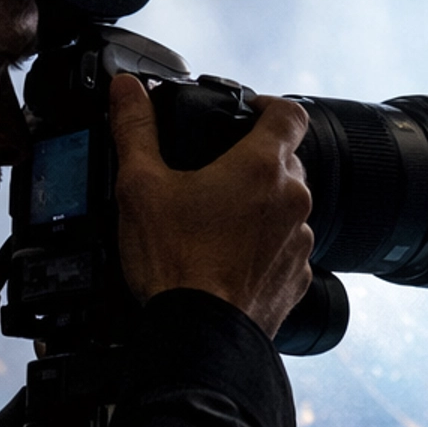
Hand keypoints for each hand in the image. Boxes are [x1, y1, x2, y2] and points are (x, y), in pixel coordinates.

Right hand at [109, 74, 313, 338]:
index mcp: (261, 167)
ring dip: (262, 206)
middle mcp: (292, 200)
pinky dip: (265, 247)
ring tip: (219, 221)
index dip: (269, 104)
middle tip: (217, 172)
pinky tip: (230, 258)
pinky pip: (287, 249)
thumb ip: (135, 129)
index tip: (250, 110)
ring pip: (288, 207)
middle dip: (256, 161)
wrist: (199, 336)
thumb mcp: (141, 186)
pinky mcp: (298, 278)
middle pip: (287, 161)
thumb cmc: (175, 263)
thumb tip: (127, 90)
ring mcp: (300, 242)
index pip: (289, 112)